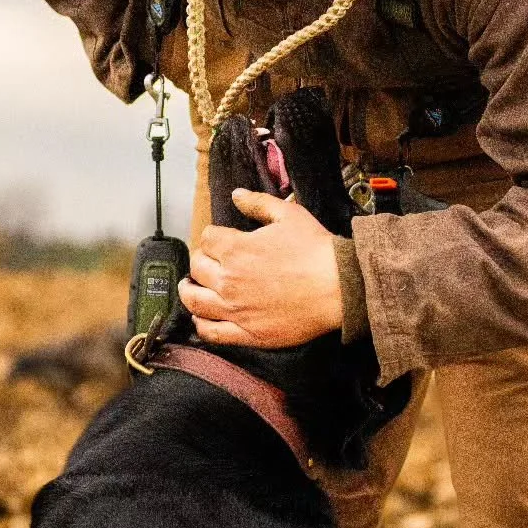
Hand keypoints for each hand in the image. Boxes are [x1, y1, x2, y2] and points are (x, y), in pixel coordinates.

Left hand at [180, 190, 342, 346]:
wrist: (338, 288)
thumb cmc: (316, 251)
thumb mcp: (289, 215)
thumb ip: (258, 204)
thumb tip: (236, 195)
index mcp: (236, 249)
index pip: (207, 238)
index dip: (213, 236)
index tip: (219, 240)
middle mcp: (228, 280)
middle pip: (197, 268)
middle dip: (201, 260)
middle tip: (208, 261)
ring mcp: (235, 309)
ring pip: (194, 301)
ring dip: (190, 291)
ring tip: (192, 287)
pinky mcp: (247, 332)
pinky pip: (211, 331)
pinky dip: (201, 324)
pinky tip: (202, 317)